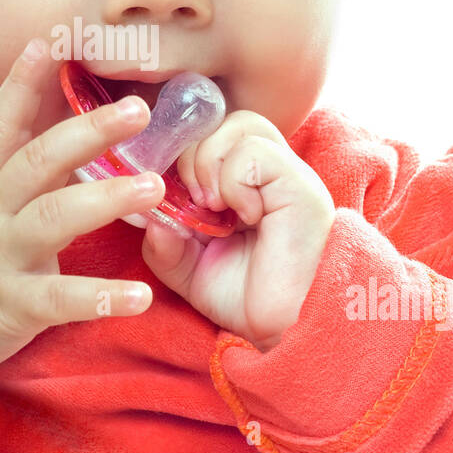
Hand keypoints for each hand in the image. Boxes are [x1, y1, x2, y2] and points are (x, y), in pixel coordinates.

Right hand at [0, 40, 166, 405]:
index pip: (1, 125)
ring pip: (53, 219)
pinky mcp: (10, 306)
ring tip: (156, 187)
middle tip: (138, 110)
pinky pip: (60, 300)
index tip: (47, 42)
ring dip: (106, 199)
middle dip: (88, 131)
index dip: (21, 84)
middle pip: (38, 161)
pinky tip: (141, 298)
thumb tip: (64, 142)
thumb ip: (13, 179)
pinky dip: (102, 299)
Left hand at [140, 110, 335, 351]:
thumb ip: (164, 238)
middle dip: (193, 156)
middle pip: (225, 118)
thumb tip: (149, 216)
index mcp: (247, 181)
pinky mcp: (303, 188)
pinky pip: (256, 154)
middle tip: (194, 201)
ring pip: (241, 125)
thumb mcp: (187, 267)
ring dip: (212, 166)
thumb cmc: (241, 299)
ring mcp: (292, 174)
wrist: (278, 333)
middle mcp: (273, 170)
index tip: (175, 190)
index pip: (214, 129)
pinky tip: (242, 216)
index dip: (186, 149)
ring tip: (215, 209)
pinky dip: (235, 182)